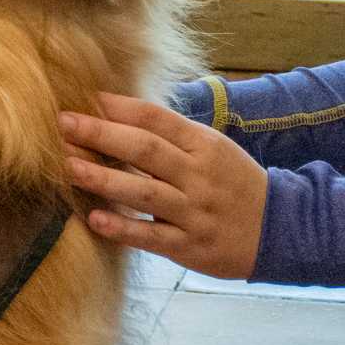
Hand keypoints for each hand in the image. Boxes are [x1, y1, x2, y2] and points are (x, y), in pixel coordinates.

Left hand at [60, 93, 267, 279]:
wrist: (280, 229)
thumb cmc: (234, 183)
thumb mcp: (214, 149)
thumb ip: (174, 136)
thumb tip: (122, 112)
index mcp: (205, 145)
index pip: (158, 119)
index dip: (120, 107)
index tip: (86, 99)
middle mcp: (199, 175)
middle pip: (146, 150)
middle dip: (101, 135)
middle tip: (63, 124)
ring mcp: (194, 211)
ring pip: (144, 192)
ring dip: (102, 179)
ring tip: (68, 166)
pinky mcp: (190, 246)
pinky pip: (151, 236)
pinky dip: (122, 227)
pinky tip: (94, 219)